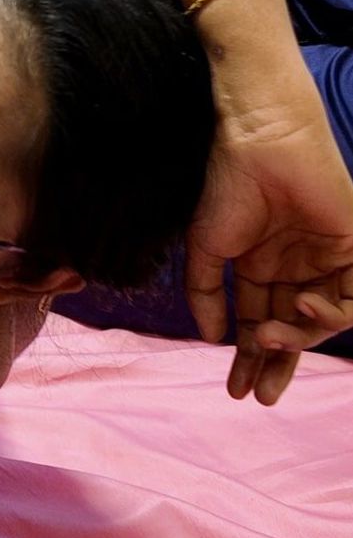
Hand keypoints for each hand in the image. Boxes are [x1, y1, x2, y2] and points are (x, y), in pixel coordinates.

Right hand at [185, 78, 352, 404]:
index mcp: (262, 266)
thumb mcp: (205, 248)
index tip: (237, 391)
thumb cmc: (228, 185)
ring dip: (298, 338)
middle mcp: (296, 267)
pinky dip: (332, 311)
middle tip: (262, 395)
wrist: (260, 142)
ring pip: (322, 320)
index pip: (259, 323)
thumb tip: (209, 338)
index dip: (250, 360)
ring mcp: (326, 259)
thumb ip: (206, 294)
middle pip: (292, 329)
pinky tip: (304, 304)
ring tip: (271, 337)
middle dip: (278, 365)